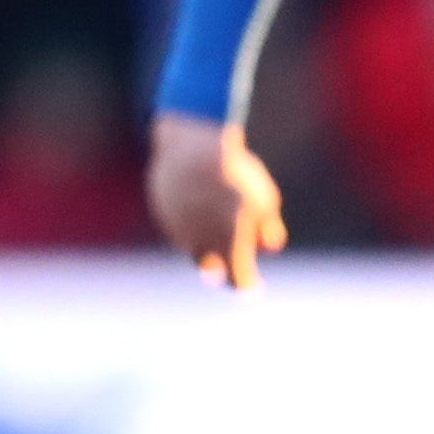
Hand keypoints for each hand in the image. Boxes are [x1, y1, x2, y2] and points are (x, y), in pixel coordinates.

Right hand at [146, 111, 285, 289]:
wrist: (191, 146)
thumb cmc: (237, 174)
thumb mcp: (264, 200)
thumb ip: (269, 229)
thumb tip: (268, 247)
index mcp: (230, 241)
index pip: (239, 278)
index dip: (247, 285)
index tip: (253, 287)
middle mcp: (201, 241)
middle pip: (212, 269)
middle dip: (224, 270)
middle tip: (234, 267)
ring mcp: (179, 229)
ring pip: (195, 248)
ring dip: (208, 244)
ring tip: (220, 220)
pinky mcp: (164, 215)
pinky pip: (181, 227)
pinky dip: (193, 224)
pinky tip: (202, 205)